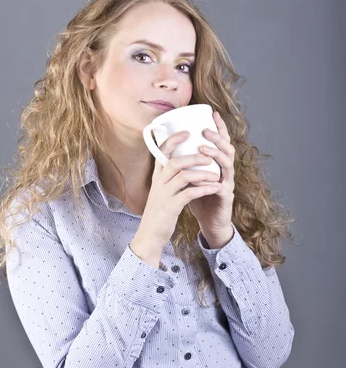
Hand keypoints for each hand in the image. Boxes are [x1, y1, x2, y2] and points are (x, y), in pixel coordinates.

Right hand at [131, 130, 221, 263]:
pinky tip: (215, 188)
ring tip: (217, 174)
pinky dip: (204, 189)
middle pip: (175, 162)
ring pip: (183, 176)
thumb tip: (184, 161)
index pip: (162, 152)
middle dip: (194, 156)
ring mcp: (164, 195)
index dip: (174, 140)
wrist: (149, 235)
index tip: (187, 132)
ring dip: (203, 173)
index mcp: (157, 176)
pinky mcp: (171, 207)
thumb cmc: (159, 211)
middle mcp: (159, 182)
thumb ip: (170, 176)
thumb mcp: (161, 190)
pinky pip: (189, 194)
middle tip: (209, 156)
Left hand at [187, 110, 235, 239]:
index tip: (213, 113)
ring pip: (228, 165)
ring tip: (204, 148)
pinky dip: (213, 182)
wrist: (209, 222)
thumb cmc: (199, 198)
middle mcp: (226, 171)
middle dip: (218, 138)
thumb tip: (166, 146)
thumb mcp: (191, 177)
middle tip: (205, 131)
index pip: (221, 141)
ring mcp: (228, 184)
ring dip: (216, 155)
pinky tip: (207, 178)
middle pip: (228, 149)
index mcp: (218, 164)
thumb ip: (184, 163)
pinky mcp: (226, 198)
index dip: (219, 127)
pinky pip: (221, 187)